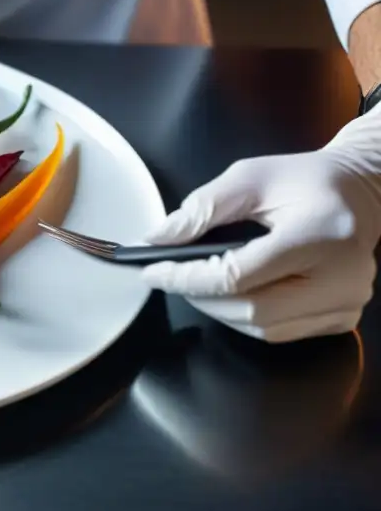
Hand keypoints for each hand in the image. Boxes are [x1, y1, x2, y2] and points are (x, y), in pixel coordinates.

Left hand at [140, 110, 380, 341]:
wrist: (363, 190)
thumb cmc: (305, 180)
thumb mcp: (250, 178)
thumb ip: (202, 209)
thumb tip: (157, 238)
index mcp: (319, 236)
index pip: (238, 275)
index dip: (187, 278)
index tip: (151, 271)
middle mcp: (342, 278)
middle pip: (250, 311)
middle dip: (200, 298)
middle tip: (170, 277)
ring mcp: (347, 303)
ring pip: (263, 328)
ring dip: (220, 310)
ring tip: (197, 283)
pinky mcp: (344, 316)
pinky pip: (281, 332)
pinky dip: (247, 317)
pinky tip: (231, 294)